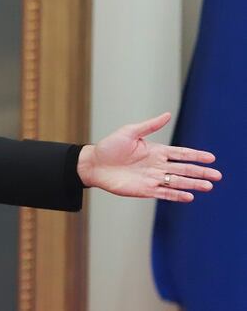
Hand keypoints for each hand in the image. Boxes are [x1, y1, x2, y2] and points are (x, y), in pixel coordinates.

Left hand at [77, 112, 220, 201]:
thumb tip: (167, 114)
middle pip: (184, 169)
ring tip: (208, 186)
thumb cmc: (109, 147)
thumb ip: (150, 125)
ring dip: (193, 184)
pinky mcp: (145, 189)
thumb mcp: (129, 132)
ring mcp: (152, 178)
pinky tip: (189, 196)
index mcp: (156, 151)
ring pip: (177, 182)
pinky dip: (176, 195)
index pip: (181, 154)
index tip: (211, 158)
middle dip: (200, 172)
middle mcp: (157, 165)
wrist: (93, 164)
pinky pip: (164, 193)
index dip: (196, 156)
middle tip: (217, 175)